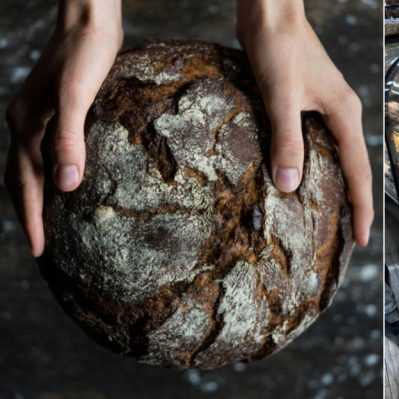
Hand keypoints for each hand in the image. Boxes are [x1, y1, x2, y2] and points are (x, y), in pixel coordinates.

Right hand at [4, 0, 121, 255]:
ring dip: (37, 197)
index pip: (25, 184)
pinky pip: (45, 151)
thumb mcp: (77, 98)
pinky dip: (51, 173)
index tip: (39, 252)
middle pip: (21, 179)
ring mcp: (37, 116)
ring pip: (31, 167)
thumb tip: (66, 186)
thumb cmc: (86, 56)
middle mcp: (24, 123)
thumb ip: (68, 140)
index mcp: (25, 126)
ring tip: (49, 225)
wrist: (89, 21)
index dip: (32, 219)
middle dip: (30, 215)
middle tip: (41, 249)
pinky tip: (69, 181)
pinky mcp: (56, 110)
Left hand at [236, 1, 372, 245]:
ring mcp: (325, 108)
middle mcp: (341, 114)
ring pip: (336, 156)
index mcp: (344, 114)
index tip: (363, 240)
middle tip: (348, 238)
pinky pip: (318, 143)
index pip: (360, 172)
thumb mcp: (281, 97)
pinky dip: (314, 165)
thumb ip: (287, 141)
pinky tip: (301, 177)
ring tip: (329, 217)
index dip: (362, 208)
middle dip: (354, 203)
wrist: (270, 12)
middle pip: (354, 168)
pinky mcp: (307, 103)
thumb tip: (289, 186)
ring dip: (335, 186)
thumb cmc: (278, 47)